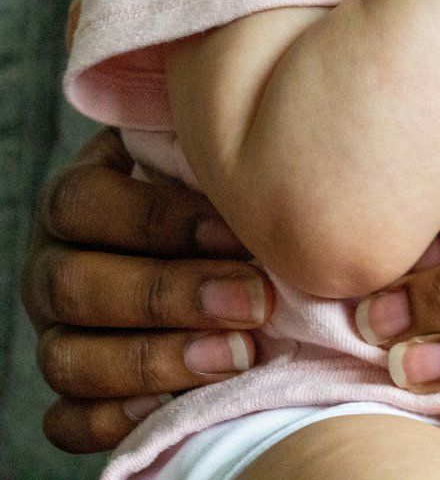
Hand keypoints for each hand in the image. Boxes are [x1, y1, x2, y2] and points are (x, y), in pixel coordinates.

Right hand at [21, 128, 273, 453]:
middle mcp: (55, 268)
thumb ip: (217, 158)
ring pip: (69, 358)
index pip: (84, 202)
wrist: (233, 263)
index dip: (159, 221)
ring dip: (155, 361)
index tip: (238, 233)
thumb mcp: (216, 167)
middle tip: (254, 301)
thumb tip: (255, 146)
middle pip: (75, 285)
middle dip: (169, 296)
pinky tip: (174, 408)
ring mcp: (60, 335)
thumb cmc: (228, 206)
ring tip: (238, 355)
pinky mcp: (76, 396)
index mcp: (79, 201)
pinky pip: (67, 422)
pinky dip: (114, 420)